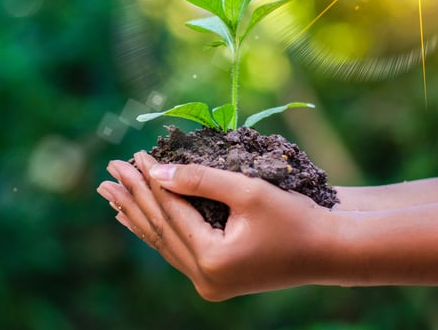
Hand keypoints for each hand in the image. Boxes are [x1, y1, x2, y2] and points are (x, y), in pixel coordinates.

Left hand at [97, 152, 345, 300]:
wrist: (328, 251)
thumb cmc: (295, 217)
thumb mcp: (247, 191)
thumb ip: (200, 180)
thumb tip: (156, 172)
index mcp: (212, 260)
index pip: (170, 214)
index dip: (150, 182)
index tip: (133, 156)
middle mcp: (205, 279)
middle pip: (160, 230)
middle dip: (133, 198)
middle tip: (108, 172)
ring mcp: (209, 283)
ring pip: (164, 243)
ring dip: (138, 215)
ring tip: (111, 195)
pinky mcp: (215, 279)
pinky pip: (177, 251)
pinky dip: (157, 231)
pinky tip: (136, 220)